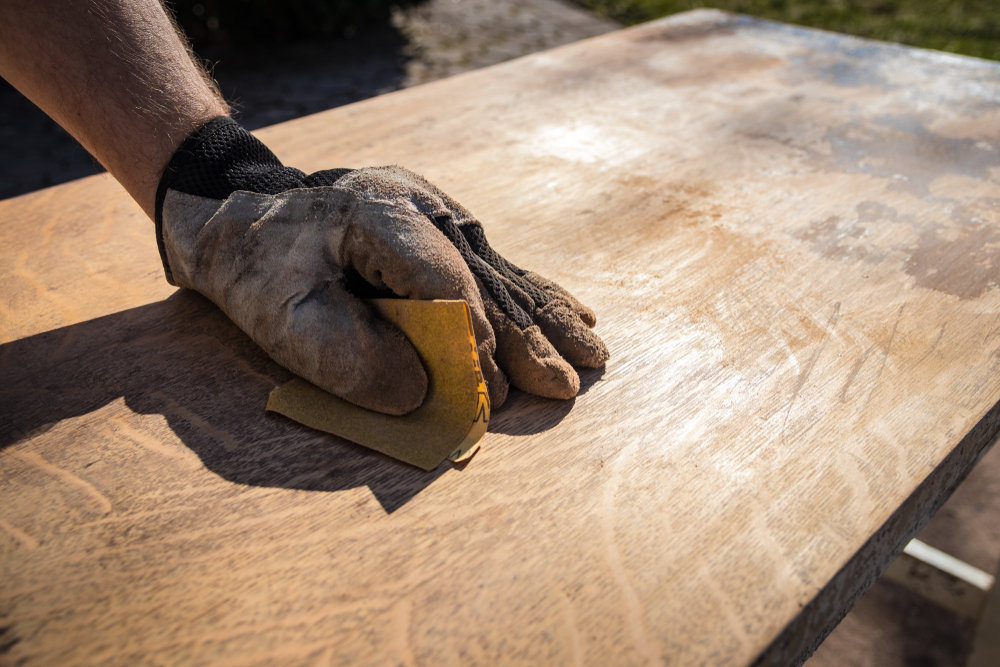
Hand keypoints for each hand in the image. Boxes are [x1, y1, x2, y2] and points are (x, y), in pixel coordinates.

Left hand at [155, 118, 607, 414]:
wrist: (240, 210)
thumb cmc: (258, 265)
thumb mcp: (279, 315)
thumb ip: (346, 356)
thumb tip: (422, 393)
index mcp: (381, 213)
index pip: (445, 284)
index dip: (472, 343)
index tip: (490, 396)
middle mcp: (422, 206)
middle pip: (487, 279)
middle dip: (526, 339)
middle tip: (563, 389)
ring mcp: (437, 212)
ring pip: (503, 273)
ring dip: (545, 321)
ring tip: (592, 356)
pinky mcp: (441, 229)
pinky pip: (497, 267)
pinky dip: (535, 297)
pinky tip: (575, 314)